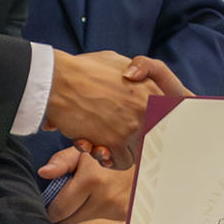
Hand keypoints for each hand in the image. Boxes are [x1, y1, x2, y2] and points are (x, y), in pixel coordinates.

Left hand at [37, 147, 134, 223]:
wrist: (146, 159)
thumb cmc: (110, 156)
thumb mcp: (84, 153)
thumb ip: (61, 162)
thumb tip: (44, 173)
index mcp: (90, 180)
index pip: (58, 210)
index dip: (52, 211)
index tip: (54, 209)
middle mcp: (106, 197)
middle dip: (64, 220)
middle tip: (67, 212)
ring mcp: (120, 210)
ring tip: (82, 214)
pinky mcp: (130, 218)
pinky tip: (97, 220)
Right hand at [64, 55, 196, 165]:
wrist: (58, 80)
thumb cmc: (82, 69)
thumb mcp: (116, 61)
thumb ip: (131, 72)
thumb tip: (133, 77)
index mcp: (150, 89)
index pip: (165, 118)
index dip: (154, 126)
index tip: (143, 130)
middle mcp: (146, 109)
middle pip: (153, 137)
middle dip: (138, 141)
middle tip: (122, 140)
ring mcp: (132, 126)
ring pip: (139, 152)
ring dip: (124, 152)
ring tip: (107, 146)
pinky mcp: (115, 142)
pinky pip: (123, 162)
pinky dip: (112, 161)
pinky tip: (101, 152)